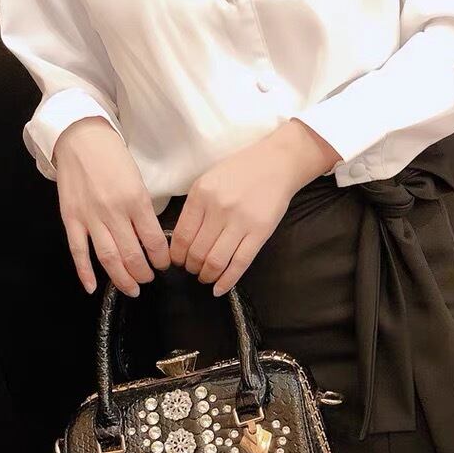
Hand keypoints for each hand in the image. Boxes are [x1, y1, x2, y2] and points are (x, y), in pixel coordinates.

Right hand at [53, 117, 169, 296]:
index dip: (161, 259)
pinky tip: (92, 287)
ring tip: (132, 289)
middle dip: (143, 274)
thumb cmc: (113, 158)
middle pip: (132, 254)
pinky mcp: (71, 218)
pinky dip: (85, 272)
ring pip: (108, 258)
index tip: (164, 265)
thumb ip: (144, 210)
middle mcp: (114, 212)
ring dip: (122, 278)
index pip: (153, 241)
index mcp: (135, 201)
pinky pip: (78, 251)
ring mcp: (90, 217)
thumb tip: (152, 240)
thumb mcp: (138, 180)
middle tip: (148, 279)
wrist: (80, 137)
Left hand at [169, 119, 340, 295]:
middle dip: (191, 268)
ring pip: (216, 261)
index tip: (178, 262)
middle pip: (197, 252)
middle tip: (192, 270)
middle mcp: (219, 208)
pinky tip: (219, 289)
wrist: (276, 163)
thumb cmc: (240, 172)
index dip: (177, 255)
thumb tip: (180, 242)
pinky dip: (227, 281)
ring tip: (205, 277)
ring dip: (206, 275)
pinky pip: (240, 263)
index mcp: (201, 194)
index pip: (181, 236)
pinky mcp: (260, 232)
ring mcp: (240, 221)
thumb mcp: (208, 181)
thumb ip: (194, 208)